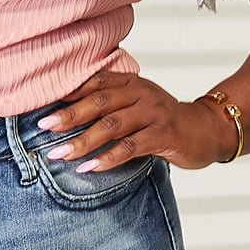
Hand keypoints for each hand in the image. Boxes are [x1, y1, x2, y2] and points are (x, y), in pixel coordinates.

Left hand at [37, 70, 236, 170]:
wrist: (206, 129)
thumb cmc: (163, 119)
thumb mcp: (137, 103)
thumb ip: (110, 103)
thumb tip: (67, 112)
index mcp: (131, 83)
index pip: (95, 83)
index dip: (68, 92)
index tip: (42, 104)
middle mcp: (140, 94)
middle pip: (98, 103)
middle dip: (68, 116)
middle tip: (44, 127)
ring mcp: (153, 113)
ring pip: (111, 126)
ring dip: (83, 141)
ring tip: (60, 154)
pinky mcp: (163, 135)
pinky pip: (131, 147)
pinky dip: (108, 158)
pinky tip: (90, 167)